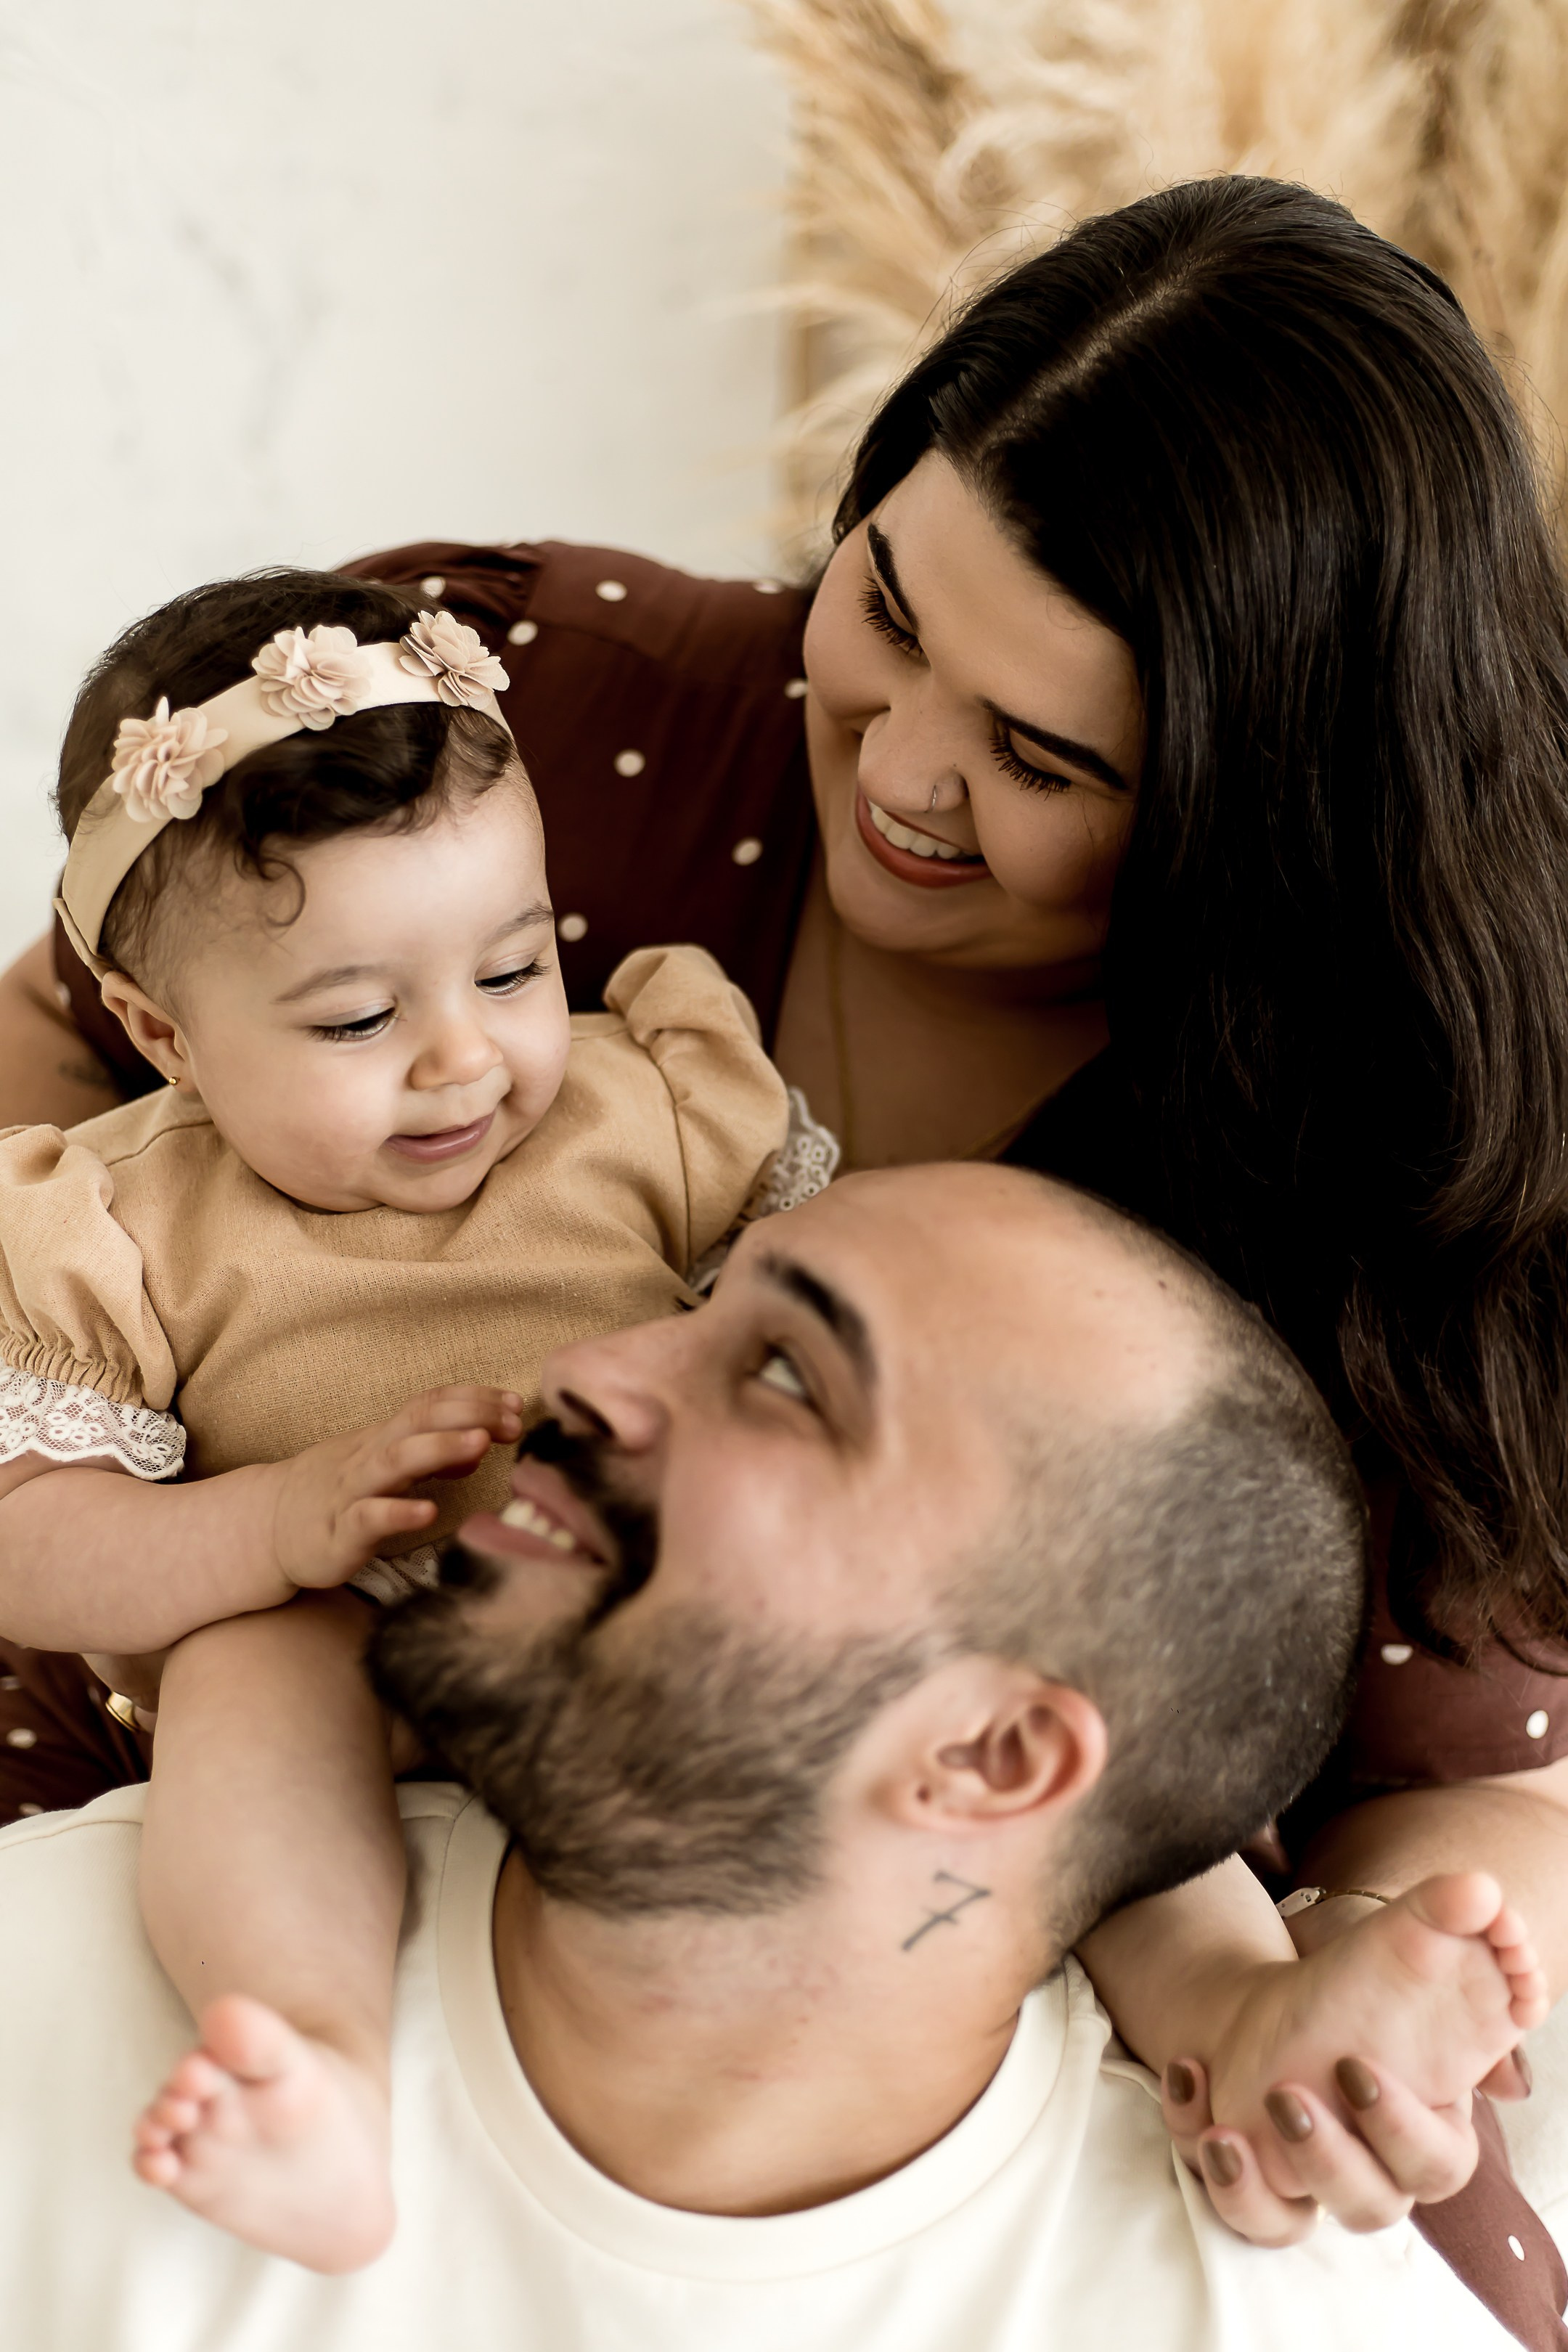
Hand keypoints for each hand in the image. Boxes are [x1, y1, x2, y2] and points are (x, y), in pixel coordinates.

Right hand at [265, 1386, 523, 1589]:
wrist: (269, 1528)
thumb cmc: (340, 1494)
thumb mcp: (387, 1466)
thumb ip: (435, 1453)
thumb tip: (482, 1438)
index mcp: (384, 1439)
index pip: (430, 1403)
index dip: (474, 1398)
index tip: (516, 1404)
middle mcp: (369, 1457)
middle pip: (418, 1421)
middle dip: (468, 1414)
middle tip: (513, 1421)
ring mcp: (352, 1493)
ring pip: (394, 1461)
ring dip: (439, 1448)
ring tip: (479, 1444)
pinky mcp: (338, 1535)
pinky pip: (367, 1518)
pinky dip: (397, 1512)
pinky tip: (427, 1512)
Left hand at [1158, 1872, 1545, 2240]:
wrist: (1289, 1998)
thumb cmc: (1363, 1982)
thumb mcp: (1402, 1946)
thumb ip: (1447, 1926)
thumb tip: (1481, 1899)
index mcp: (1427, 2128)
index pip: (1438, 2165)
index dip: (1401, 2130)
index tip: (1354, 2065)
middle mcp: (1373, 2169)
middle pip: (1370, 2205)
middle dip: (1326, 2157)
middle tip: (1285, 2095)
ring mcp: (1308, 2180)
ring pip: (1291, 2223)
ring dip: (1254, 2184)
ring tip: (1221, 2132)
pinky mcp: (1254, 2181)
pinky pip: (1235, 2206)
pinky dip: (1207, 2163)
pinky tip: (1188, 2085)